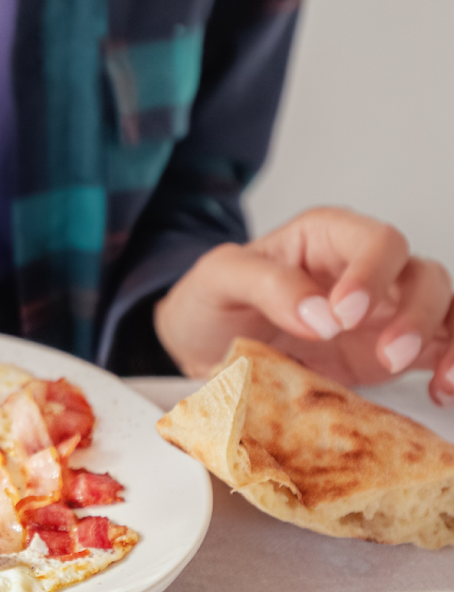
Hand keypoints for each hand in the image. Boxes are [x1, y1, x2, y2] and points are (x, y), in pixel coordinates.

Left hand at [155, 207, 453, 405]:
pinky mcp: (394, 351)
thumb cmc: (212, 302)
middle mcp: (365, 270)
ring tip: (443, 381)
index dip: (373, 273)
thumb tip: (320, 314)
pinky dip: (452, 365)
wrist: (203, 347)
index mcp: (327, 238)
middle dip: (416, 313)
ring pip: (446, 308)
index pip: (376, 240)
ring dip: (450, 340)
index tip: (345, 314)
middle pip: (423, 274)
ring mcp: (385, 311)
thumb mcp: (218, 279)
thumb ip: (266, 284)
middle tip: (387, 355)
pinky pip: (442, 349)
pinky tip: (443, 394)